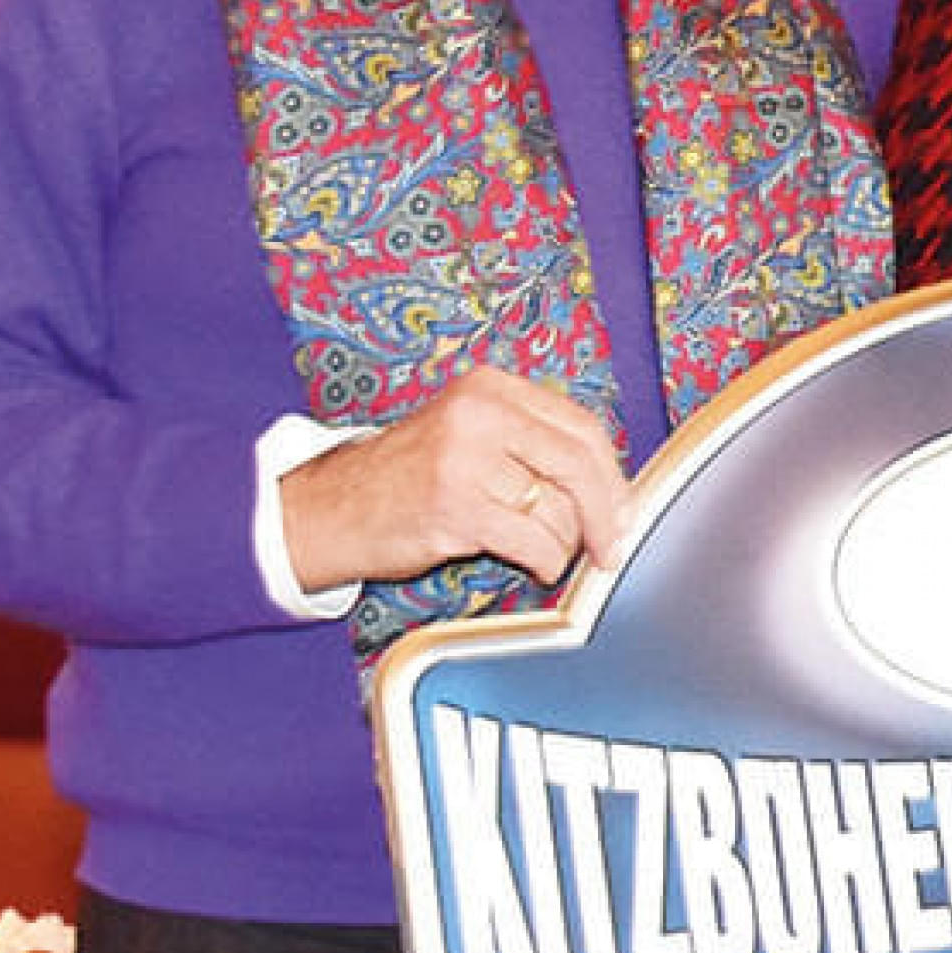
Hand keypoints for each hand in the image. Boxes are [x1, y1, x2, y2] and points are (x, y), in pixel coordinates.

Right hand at [278, 365, 631, 593]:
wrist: (327, 509)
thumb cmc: (406, 478)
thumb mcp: (468, 435)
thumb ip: (531, 443)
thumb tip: (612, 485)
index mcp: (490, 388)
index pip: (581, 426)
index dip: (612, 474)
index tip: (624, 507)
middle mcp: (479, 414)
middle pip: (580, 464)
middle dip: (607, 513)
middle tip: (611, 545)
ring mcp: (465, 459)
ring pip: (559, 509)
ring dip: (564, 543)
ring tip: (544, 549)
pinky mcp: (455, 507)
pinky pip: (534, 542)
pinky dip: (544, 562)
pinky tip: (532, 564)